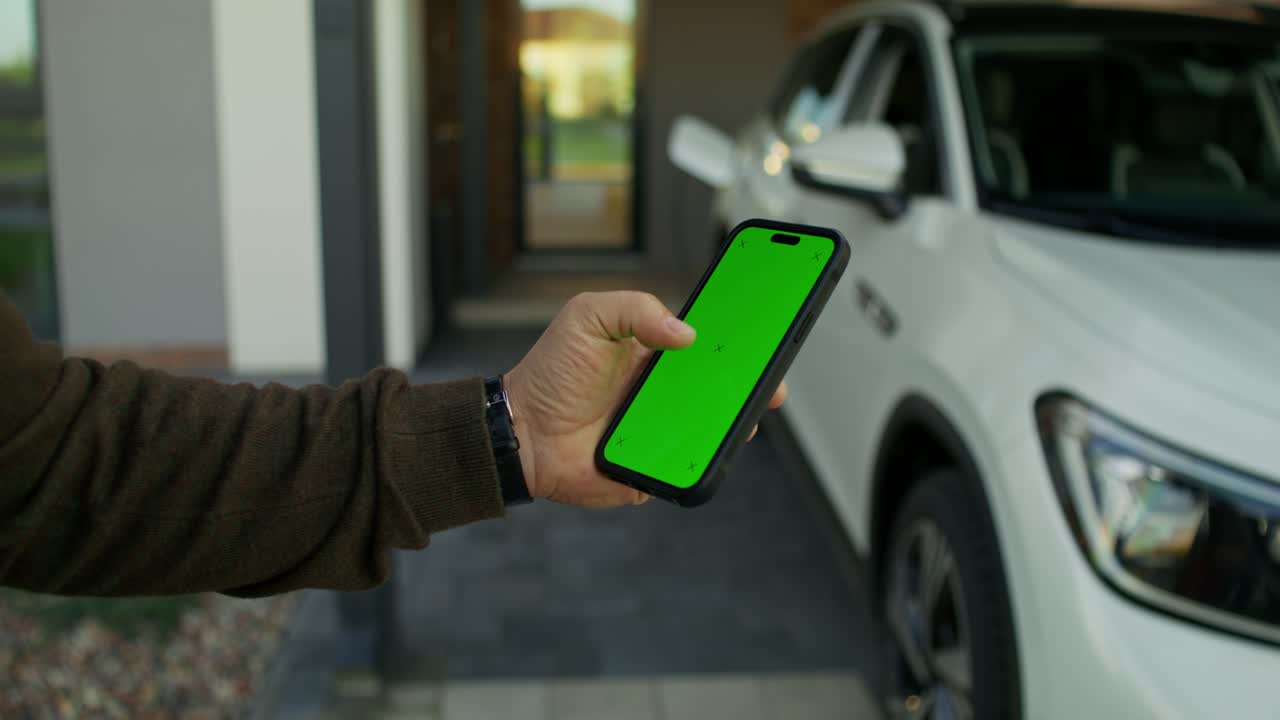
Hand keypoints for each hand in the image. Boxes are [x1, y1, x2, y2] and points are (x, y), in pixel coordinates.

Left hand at [505, 291, 786, 507]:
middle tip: (771, 377)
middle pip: (722, 388)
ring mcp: (664, 431)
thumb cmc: (551, 373)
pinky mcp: (658, 466)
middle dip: (754, 382)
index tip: (767, 332)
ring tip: (748, 409)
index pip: (708, 344)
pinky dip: (704, 456)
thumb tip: (686, 333)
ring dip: (735, 419)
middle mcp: (666, 393)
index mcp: (656, 354)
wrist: (521, 433)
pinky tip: (713, 443)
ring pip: (715, 428)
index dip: (739, 339)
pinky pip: (690, 464)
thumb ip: (635, 308)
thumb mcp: (587, 317)